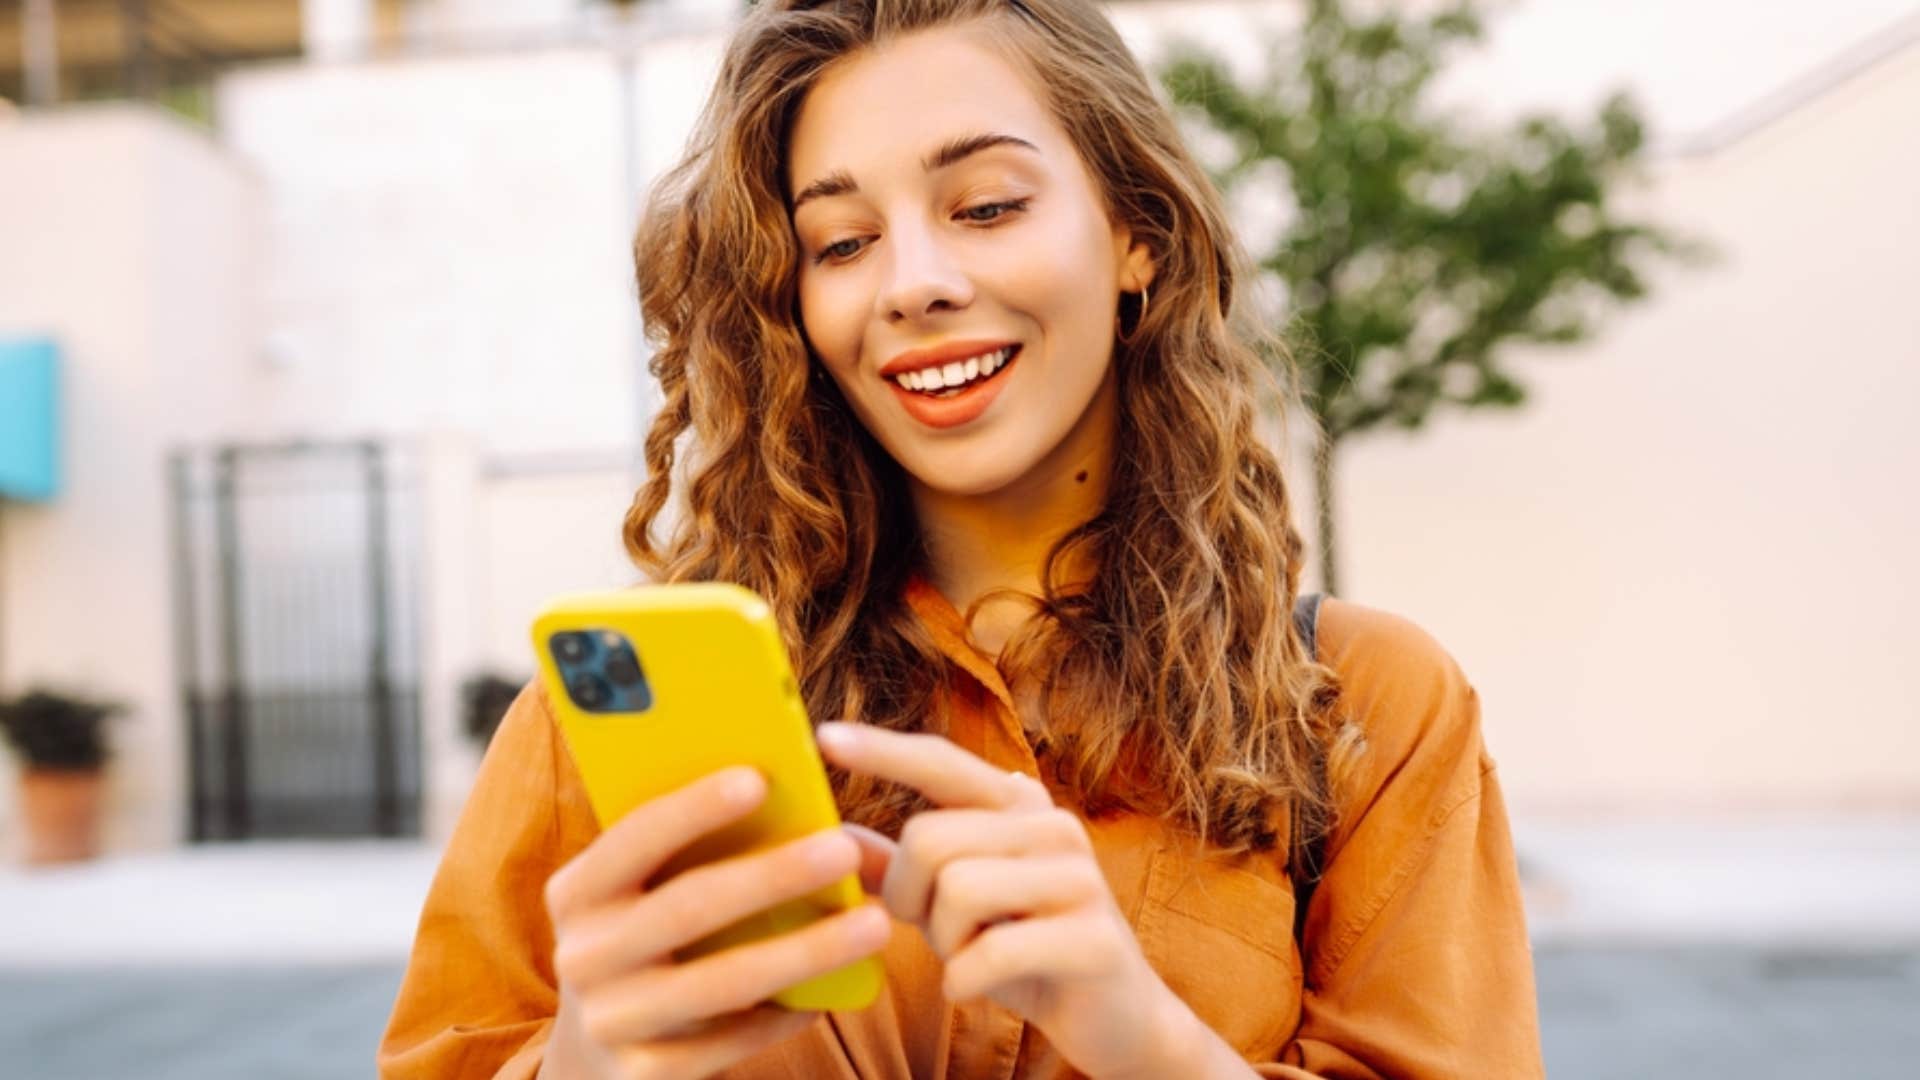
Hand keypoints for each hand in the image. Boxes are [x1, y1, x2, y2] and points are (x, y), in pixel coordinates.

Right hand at [538, 767, 891, 1079]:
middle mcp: (582, 954)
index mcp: (578, 892)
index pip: (636, 837)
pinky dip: (786, 1012)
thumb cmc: (646, 942)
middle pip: (688, 907)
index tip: (758, 779)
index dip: (694, 808)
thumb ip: (693, 856)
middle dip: (772, 876)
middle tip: (843, 850)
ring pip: (722, 982)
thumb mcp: (641, 897)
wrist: (594, 1054)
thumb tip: (806, 814)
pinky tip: (834, 991)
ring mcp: (609, 1020)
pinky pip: (731, 1040)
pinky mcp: (643, 1075)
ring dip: (806, 951)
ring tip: (874, 925)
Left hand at [818, 722, 1197, 1079]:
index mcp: (1018, 807)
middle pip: (928, 839)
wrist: (1116, 1019)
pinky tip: (975, 988)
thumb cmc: (1022, 953)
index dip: (883, 749)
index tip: (823, 735)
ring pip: (956, 891)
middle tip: (936, 931)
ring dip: (943, 943)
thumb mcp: (955, 907)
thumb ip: (900, 870)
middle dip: (909, 899)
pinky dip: (964, 982)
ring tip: (969, 958)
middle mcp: (1052, 826)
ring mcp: (1080, 878)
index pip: (942, 763)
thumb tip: (836, 837)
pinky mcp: (1094, 937)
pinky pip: (989, 952)